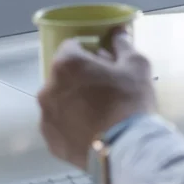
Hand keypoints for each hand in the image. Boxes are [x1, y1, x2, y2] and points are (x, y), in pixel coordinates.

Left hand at [37, 29, 156, 168]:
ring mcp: (46, 117)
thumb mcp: (136, 66)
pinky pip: (59, 126)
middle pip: (64, 75)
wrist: (127, 151)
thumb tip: (118, 33)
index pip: (72, 47)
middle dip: (80, 78)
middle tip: (104, 90)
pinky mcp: (50, 142)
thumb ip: (123, 45)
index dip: (89, 53)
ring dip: (73, 102)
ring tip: (98, 115)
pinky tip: (91, 132)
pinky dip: (71, 126)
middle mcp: (48, 88)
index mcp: (66, 64)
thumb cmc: (130, 101)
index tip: (104, 63)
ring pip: (59, 101)